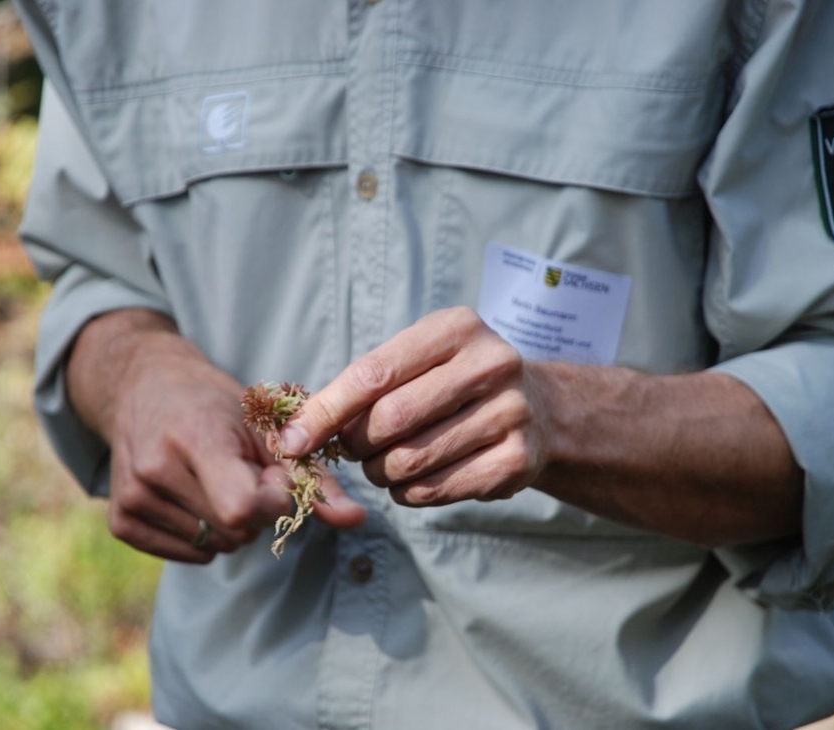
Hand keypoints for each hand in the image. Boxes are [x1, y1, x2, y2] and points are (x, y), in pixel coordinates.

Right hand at [68, 310, 365, 562]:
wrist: (143, 385)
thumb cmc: (215, 403)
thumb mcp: (267, 426)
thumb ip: (313, 476)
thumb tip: (358, 519)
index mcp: (197, 438)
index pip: (243, 508)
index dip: (272, 500)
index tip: (273, 475)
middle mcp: (157, 468)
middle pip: (235, 530)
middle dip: (256, 510)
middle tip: (243, 472)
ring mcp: (134, 496)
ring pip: (215, 546)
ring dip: (231, 524)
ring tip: (216, 481)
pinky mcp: (121, 520)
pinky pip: (186, 554)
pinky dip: (203, 537)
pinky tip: (194, 498)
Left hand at [279, 307, 552, 505]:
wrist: (540, 408)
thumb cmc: (455, 383)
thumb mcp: (417, 363)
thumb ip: (361, 388)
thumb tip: (295, 435)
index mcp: (457, 328)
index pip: (373, 374)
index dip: (326, 412)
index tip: (293, 442)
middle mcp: (491, 364)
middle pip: (391, 419)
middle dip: (358, 445)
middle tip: (356, 451)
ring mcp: (511, 412)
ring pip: (411, 460)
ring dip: (382, 474)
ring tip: (386, 466)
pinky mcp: (518, 459)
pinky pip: (438, 489)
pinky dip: (411, 494)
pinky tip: (416, 481)